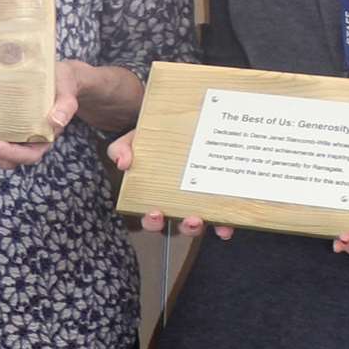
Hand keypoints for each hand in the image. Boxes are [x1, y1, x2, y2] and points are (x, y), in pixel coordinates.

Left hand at [0, 59, 83, 169]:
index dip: (6, 153)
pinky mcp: (2, 127)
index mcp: (44, 138)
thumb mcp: (67, 92)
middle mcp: (27, 141)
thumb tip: (56, 121)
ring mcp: (13, 136)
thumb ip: (65, 106)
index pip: (27, 155)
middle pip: (4, 158)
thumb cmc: (63, 84)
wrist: (58, 77)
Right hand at [108, 129, 233, 239]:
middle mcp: (179, 202)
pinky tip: (226, 223)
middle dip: (184, 227)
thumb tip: (122, 162)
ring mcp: (200, 200)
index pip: (152, 215)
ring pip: (201, 223)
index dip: (152, 221)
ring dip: (203, 226)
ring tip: (205, 217)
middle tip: (189, 219)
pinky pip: (224, 216)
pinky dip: (225, 223)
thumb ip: (122, 148)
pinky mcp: (220, 196)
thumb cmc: (156, 136)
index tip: (155, 213)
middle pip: (179, 225)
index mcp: (156, 193)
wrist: (181, 120)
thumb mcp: (136, 138)